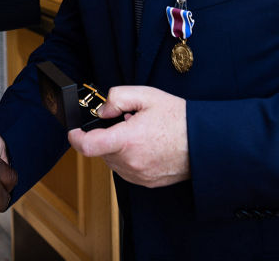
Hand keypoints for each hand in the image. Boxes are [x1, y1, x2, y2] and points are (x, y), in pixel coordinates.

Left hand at [67, 85, 188, 187]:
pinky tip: (146, 146)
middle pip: (101, 150)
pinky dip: (128, 158)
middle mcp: (130, 162)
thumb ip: (117, 98)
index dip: (75, 138)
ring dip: (118, 148)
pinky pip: (126, 170)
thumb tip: (102, 111)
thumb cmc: (179, 119)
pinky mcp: (145, 182)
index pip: (88, 146)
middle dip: (108, 136)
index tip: (73, 132)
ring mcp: (138, 175)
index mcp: (127, 140)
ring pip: (113, 161)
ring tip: (141, 134)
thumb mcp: (147, 95)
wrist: (205, 143)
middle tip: (129, 123)